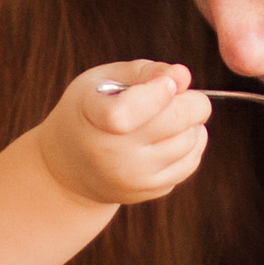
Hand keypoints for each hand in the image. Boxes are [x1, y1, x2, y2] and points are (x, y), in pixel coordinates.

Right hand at [37, 63, 209, 206]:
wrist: (70, 168)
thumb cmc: (89, 112)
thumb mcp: (102, 80)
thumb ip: (144, 72)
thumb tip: (183, 76)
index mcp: (94, 119)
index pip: (128, 111)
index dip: (157, 91)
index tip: (167, 82)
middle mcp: (114, 154)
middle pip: (176, 119)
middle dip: (193, 100)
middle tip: (183, 94)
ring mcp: (134, 177)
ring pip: (191, 140)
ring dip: (193, 122)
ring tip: (174, 115)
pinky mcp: (150, 191)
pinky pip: (190, 162)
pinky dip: (191, 143)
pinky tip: (173, 135)